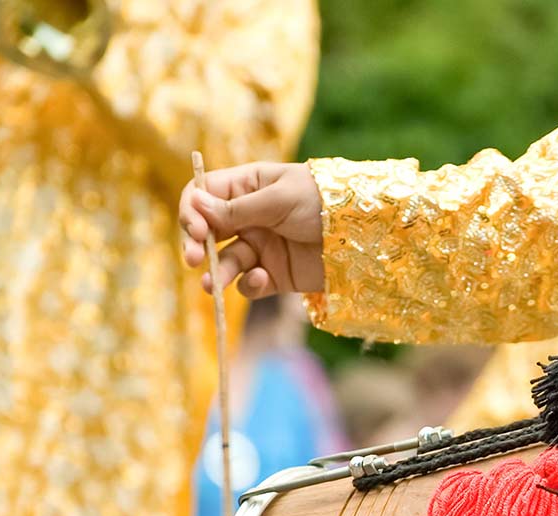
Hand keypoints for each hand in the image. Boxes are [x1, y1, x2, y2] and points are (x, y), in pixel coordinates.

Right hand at [178, 162, 323, 297]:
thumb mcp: (279, 199)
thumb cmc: (323, 202)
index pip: (203, 196)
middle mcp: (249, 217)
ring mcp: (261, 247)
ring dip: (217, 272)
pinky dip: (248, 285)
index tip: (196, 229)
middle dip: (196, 246)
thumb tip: (195, 204)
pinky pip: (250, 284)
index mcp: (247, 187)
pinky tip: (260, 279)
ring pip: (225, 262)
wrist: (364, 233)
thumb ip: (237, 208)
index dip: (192, 212)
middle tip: (193, 259)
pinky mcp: (275, 274)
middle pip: (207, 232)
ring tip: (212, 284)